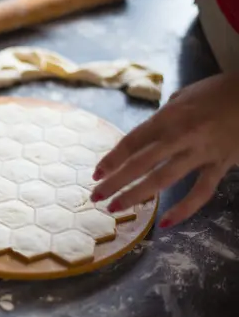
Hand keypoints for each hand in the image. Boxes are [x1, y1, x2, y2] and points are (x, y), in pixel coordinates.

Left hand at [90, 72, 238, 227]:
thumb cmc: (216, 92)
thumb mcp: (182, 97)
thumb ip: (161, 118)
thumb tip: (144, 136)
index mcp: (168, 117)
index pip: (132, 142)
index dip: (111, 160)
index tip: (96, 174)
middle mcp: (180, 136)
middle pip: (140, 163)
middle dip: (115, 182)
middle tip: (96, 196)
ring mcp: (200, 153)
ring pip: (163, 180)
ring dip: (136, 195)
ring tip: (115, 208)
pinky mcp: (220, 165)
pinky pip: (200, 192)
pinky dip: (184, 209)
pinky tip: (166, 223)